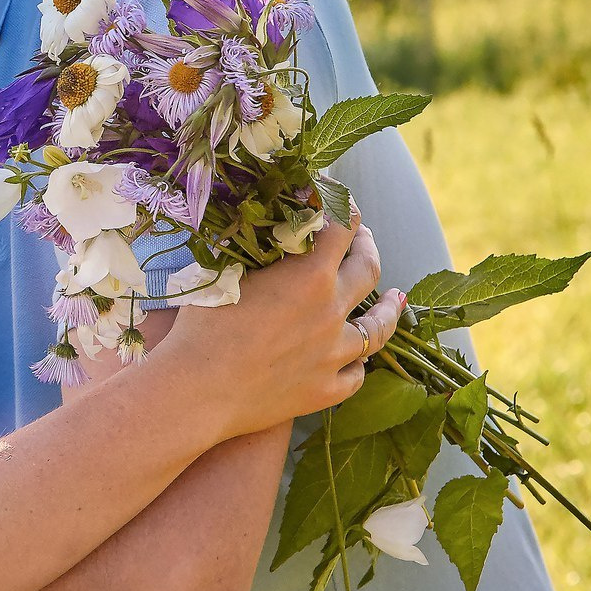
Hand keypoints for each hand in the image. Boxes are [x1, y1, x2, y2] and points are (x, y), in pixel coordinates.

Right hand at [165, 213, 400, 435]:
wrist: (196, 392)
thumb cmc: (200, 328)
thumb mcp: (226, 274)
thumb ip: (254, 249)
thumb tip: (263, 228)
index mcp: (310, 276)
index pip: (343, 226)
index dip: (343, 205)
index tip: (338, 198)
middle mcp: (332, 312)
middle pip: (368, 269)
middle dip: (367, 246)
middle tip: (361, 239)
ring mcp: (334, 355)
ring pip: (377, 329)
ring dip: (387, 310)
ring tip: (394, 300)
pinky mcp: (325, 391)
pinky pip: (357, 374)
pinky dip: (358, 362)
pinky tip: (358, 357)